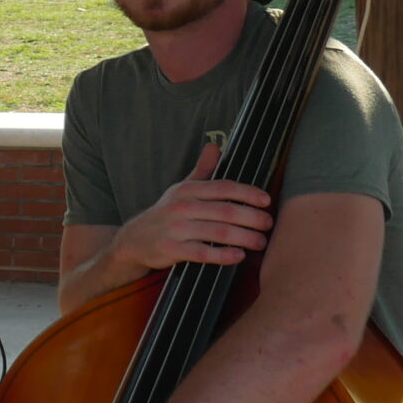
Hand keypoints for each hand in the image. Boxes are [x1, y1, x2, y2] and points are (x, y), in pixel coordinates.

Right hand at [111, 141, 269, 273]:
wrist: (134, 240)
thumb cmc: (166, 214)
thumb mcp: (181, 190)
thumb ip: (201, 170)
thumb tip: (214, 146)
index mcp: (187, 190)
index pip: (223, 187)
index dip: (247, 193)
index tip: (266, 200)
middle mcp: (181, 207)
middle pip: (225, 211)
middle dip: (252, 218)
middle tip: (269, 224)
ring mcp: (176, 229)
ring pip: (218, 232)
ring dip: (244, 238)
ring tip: (260, 242)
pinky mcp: (171, 250)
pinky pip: (203, 253)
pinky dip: (223, 255)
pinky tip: (239, 256)